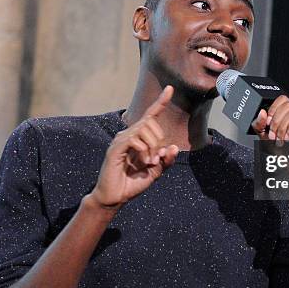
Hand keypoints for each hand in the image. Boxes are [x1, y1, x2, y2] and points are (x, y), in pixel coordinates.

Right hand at [89, 86, 178, 208]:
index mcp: (138, 138)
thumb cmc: (132, 184)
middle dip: (159, 140)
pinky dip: (144, 150)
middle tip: (156, 159)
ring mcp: (120, 140)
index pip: (150, 116)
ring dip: (152, 146)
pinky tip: (142, 162)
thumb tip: (173, 147)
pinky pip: (134, 139)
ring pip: (144, 128)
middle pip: (150, 122)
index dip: (160, 102)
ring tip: (149, 162)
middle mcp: (128, 135)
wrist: (115, 198)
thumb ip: (165, 161)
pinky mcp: (115, 148)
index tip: (170, 89)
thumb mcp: (155, 173)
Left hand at [252, 95, 288, 199]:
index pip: (283, 100)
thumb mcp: (268, 140)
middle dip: (276, 122)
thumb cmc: (288, 158)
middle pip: (287, 106)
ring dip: (283, 127)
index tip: (268, 124)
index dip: (273, 110)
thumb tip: (262, 113)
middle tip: (274, 137)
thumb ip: (261, 126)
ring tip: (281, 140)